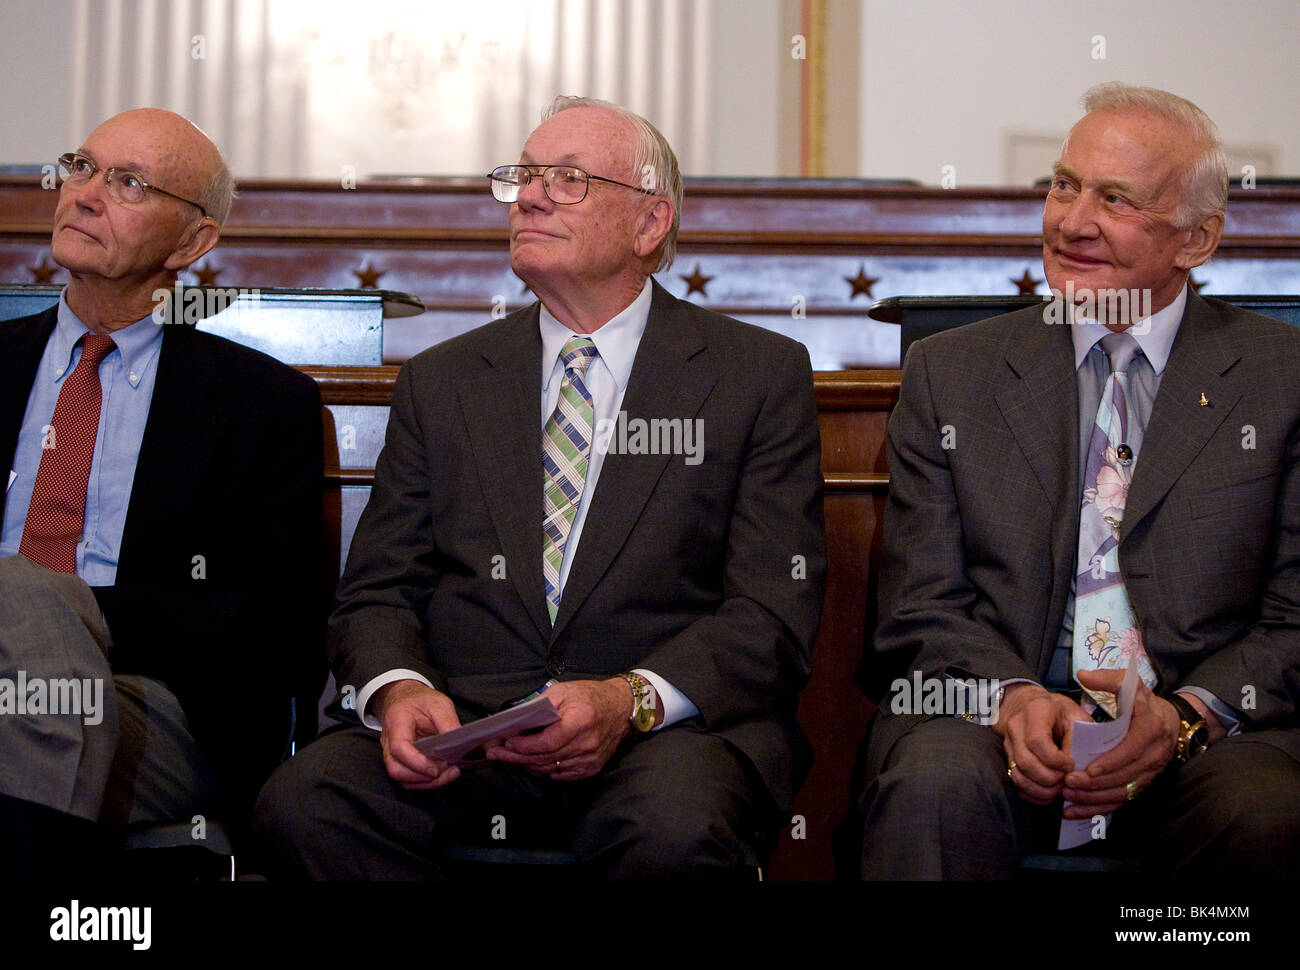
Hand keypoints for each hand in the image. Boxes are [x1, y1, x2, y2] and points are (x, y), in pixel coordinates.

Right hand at [374, 679, 463, 789]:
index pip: (399, 747)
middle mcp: (389, 741)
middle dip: (422, 778)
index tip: (436, 768)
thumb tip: (459, 742)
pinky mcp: (399, 761)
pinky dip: (425, 782)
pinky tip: (442, 774)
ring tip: (449, 773)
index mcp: (397, 721)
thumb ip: (448, 722)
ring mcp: (391, 753)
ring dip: (426, 783)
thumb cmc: (420, 700)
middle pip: (396, 769)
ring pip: (402, 778)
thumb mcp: (438, 703)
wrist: (405, 699)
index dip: (417, 762)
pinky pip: (408, 778)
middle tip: (448, 771)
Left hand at [486, 678, 633, 780]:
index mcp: (580, 721)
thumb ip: (538, 705)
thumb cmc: (590, 697)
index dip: (523, 746)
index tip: (506, 742)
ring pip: (550, 769)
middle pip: (544, 758)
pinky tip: (533, 762)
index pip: (545, 743)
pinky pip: (562, 775)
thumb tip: (516, 720)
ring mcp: (591, 758)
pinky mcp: (593, 767)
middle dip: (516, 757)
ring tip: (510, 757)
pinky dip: (545, 770)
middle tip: (496, 753)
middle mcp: (587, 743)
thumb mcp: (563, 691)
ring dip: (527, 764)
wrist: (621, 707)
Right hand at [994, 683, 1086, 804]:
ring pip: (1018, 775)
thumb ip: (1078, 740)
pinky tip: (1048, 793)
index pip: (1037, 741)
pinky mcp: (1008, 757)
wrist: (1032, 704)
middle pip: (1026, 762)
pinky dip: (1032, 794)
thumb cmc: (1059, 712)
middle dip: (1050, 778)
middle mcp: (1016, 726)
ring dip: (1041, 790)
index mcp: (1035, 711)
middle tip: (1067, 781)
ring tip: (1059, 789)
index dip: (1055, 760)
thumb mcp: (1076, 717)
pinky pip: (1016, 782)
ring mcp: (1008, 743)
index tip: (1071, 765)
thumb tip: (1075, 770)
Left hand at [1061, 669, 1178, 817]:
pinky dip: (1099, 808)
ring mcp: (1150, 772)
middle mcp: (1154, 754)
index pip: (1131, 750)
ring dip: (1096, 798)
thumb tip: (1083, 676)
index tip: (1088, 769)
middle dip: (1097, 783)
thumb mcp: (1128, 683)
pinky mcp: (1143, 783)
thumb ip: (1107, 679)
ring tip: (1069, 797)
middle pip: (1126, 775)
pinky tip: (1075, 811)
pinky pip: (1122, 800)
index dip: (1111, 761)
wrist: (1170, 720)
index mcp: (1150, 728)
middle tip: (1069, 783)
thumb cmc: (1142, 701)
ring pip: (1124, 791)